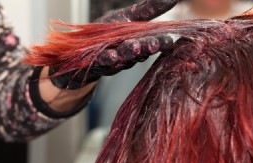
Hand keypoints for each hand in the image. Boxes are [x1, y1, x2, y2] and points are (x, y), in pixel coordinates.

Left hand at [50, 0, 179, 88]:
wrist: (82, 47)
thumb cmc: (108, 32)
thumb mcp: (129, 16)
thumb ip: (149, 9)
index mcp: (140, 41)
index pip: (155, 43)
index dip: (162, 44)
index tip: (169, 43)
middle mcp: (130, 53)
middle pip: (141, 51)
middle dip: (147, 47)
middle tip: (153, 44)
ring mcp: (115, 60)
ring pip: (124, 57)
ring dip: (129, 52)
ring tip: (133, 47)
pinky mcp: (99, 64)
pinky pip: (104, 62)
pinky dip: (108, 59)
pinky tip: (112, 55)